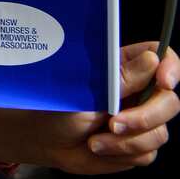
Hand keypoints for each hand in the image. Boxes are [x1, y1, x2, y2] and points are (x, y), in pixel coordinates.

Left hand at [0, 42, 179, 171]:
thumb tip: (153, 59)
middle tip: (114, 123)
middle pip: (169, 100)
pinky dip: (123, 153)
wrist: (45, 142)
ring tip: (95, 141)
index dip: (170, 67)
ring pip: (159, 132)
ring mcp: (140, 120)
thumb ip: (120, 78)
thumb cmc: (57, 109)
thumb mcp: (85, 92)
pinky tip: (100, 148)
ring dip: (127, 141)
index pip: (161, 57)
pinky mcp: (138, 145)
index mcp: (123, 69)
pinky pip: (148, 153)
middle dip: (146, 116)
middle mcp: (136, 93)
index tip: (164, 81)